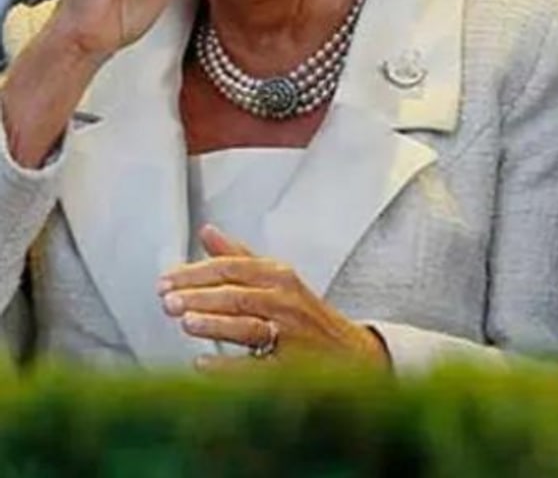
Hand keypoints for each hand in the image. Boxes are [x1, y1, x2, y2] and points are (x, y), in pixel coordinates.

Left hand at [159, 225, 389, 369]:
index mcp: (279, 276)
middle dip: (201, 296)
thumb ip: (239, 256)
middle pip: (239, 294)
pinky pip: (255, 368)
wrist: (349, 353)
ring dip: (216, 323)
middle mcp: (285, 301)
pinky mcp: (289, 367)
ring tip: (187, 322)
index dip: (197, 273)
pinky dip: (228, 367)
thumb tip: (207, 231)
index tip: (166, 280)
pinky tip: (202, 364)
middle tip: (169, 301)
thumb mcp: (277, 278)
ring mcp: (289, 334)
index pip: (234, 267)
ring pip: (249, 325)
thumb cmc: (304, 315)